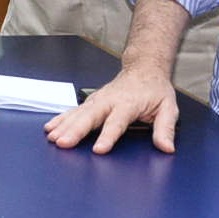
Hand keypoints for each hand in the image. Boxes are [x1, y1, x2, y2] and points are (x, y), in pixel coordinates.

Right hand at [46, 66, 177, 154]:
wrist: (143, 68)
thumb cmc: (155, 90)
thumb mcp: (168, 107)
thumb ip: (165, 128)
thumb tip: (167, 148)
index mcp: (129, 103)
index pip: (117, 121)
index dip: (108, 136)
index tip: (99, 149)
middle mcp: (110, 100)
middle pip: (90, 116)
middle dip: (76, 130)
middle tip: (63, 143)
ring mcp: (98, 100)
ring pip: (78, 113)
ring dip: (64, 125)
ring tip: (52, 138)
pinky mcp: (91, 101)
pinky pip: (74, 111)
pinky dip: (61, 119)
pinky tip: (50, 128)